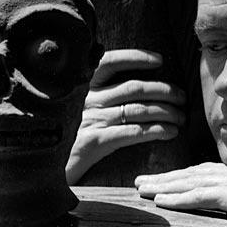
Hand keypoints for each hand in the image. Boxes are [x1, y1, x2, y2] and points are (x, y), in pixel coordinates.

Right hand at [66, 49, 185, 184]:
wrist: (43, 169)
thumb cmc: (66, 139)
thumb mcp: (75, 111)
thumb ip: (96, 97)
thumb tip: (132, 88)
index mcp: (82, 88)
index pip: (110, 61)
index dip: (137, 57)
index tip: (159, 60)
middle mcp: (87, 101)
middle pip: (134, 87)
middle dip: (164, 90)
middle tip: (182, 97)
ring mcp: (91, 121)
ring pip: (139, 109)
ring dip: (167, 111)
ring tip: (182, 117)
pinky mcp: (94, 143)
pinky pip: (133, 132)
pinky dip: (156, 130)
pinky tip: (170, 132)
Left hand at [134, 162, 226, 226]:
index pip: (206, 172)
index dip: (183, 175)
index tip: (166, 179)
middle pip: (191, 174)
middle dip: (165, 177)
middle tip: (140, 181)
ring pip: (190, 183)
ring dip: (163, 186)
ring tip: (141, 189)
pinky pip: (200, 197)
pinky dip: (178, 198)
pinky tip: (161, 201)